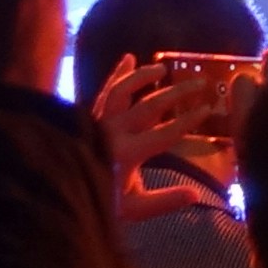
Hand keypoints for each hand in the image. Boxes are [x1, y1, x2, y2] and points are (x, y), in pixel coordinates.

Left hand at [94, 54, 252, 206]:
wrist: (61, 193)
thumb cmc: (99, 202)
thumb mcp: (134, 209)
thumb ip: (165, 200)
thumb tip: (196, 194)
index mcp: (126, 153)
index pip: (165, 133)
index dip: (188, 120)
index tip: (207, 109)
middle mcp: (112, 131)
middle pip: (149, 105)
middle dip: (177, 92)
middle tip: (199, 82)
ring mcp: (98, 121)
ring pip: (121, 90)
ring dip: (143, 76)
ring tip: (162, 68)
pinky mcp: (88, 117)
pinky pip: (104, 91)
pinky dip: (116, 74)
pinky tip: (128, 58)